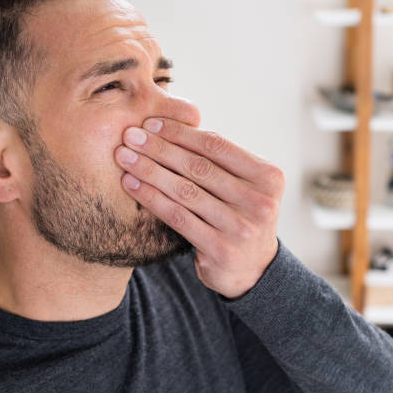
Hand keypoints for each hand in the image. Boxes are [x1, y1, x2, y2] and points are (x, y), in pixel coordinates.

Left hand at [115, 117, 283, 298]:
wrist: (252, 269)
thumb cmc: (238, 215)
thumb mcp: (242, 185)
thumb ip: (219, 160)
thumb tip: (170, 123)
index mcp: (268, 176)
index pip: (217, 146)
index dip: (181, 132)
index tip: (151, 123)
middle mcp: (260, 201)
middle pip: (199, 167)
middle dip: (159, 148)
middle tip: (129, 135)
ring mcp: (242, 228)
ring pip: (185, 191)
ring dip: (150, 171)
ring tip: (124, 157)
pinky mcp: (221, 250)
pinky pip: (178, 217)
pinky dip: (151, 198)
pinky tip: (131, 185)